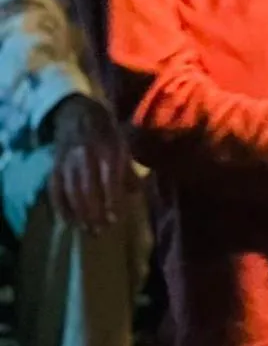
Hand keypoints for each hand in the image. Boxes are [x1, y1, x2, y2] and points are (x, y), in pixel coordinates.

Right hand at [44, 96, 134, 233]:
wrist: (77, 115)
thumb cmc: (106, 133)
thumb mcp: (123, 146)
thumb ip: (128, 170)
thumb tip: (135, 194)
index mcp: (108, 150)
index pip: (110, 180)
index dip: (112, 200)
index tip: (116, 218)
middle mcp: (87, 157)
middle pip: (89, 190)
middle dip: (95, 212)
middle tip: (101, 230)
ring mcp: (68, 162)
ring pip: (71, 192)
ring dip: (79, 214)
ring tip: (87, 229)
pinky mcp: (55, 167)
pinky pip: (55, 190)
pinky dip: (60, 207)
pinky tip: (67, 221)